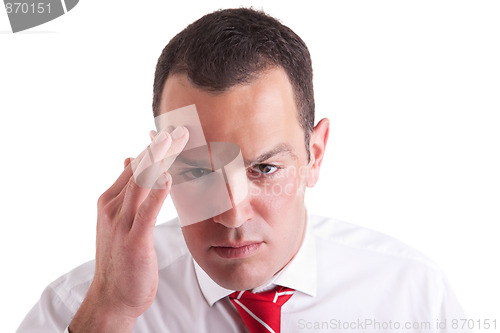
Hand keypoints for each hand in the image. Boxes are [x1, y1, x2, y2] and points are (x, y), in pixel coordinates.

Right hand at [69, 127, 188, 332]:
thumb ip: (126, 192)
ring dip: (160, 160)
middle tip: (180, 129)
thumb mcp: (119, 221)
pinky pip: (146, 212)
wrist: (111, 297)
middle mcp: (113, 208)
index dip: (154, 148)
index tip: (173, 132)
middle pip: (139, 170)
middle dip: (161, 148)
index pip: (134, 167)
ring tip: (175, 140)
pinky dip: (157, 193)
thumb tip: (128, 159)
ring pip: (142, 184)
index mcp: (110, 201)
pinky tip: (169, 178)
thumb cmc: (121, 259)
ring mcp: (121, 223)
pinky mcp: (134, 240)